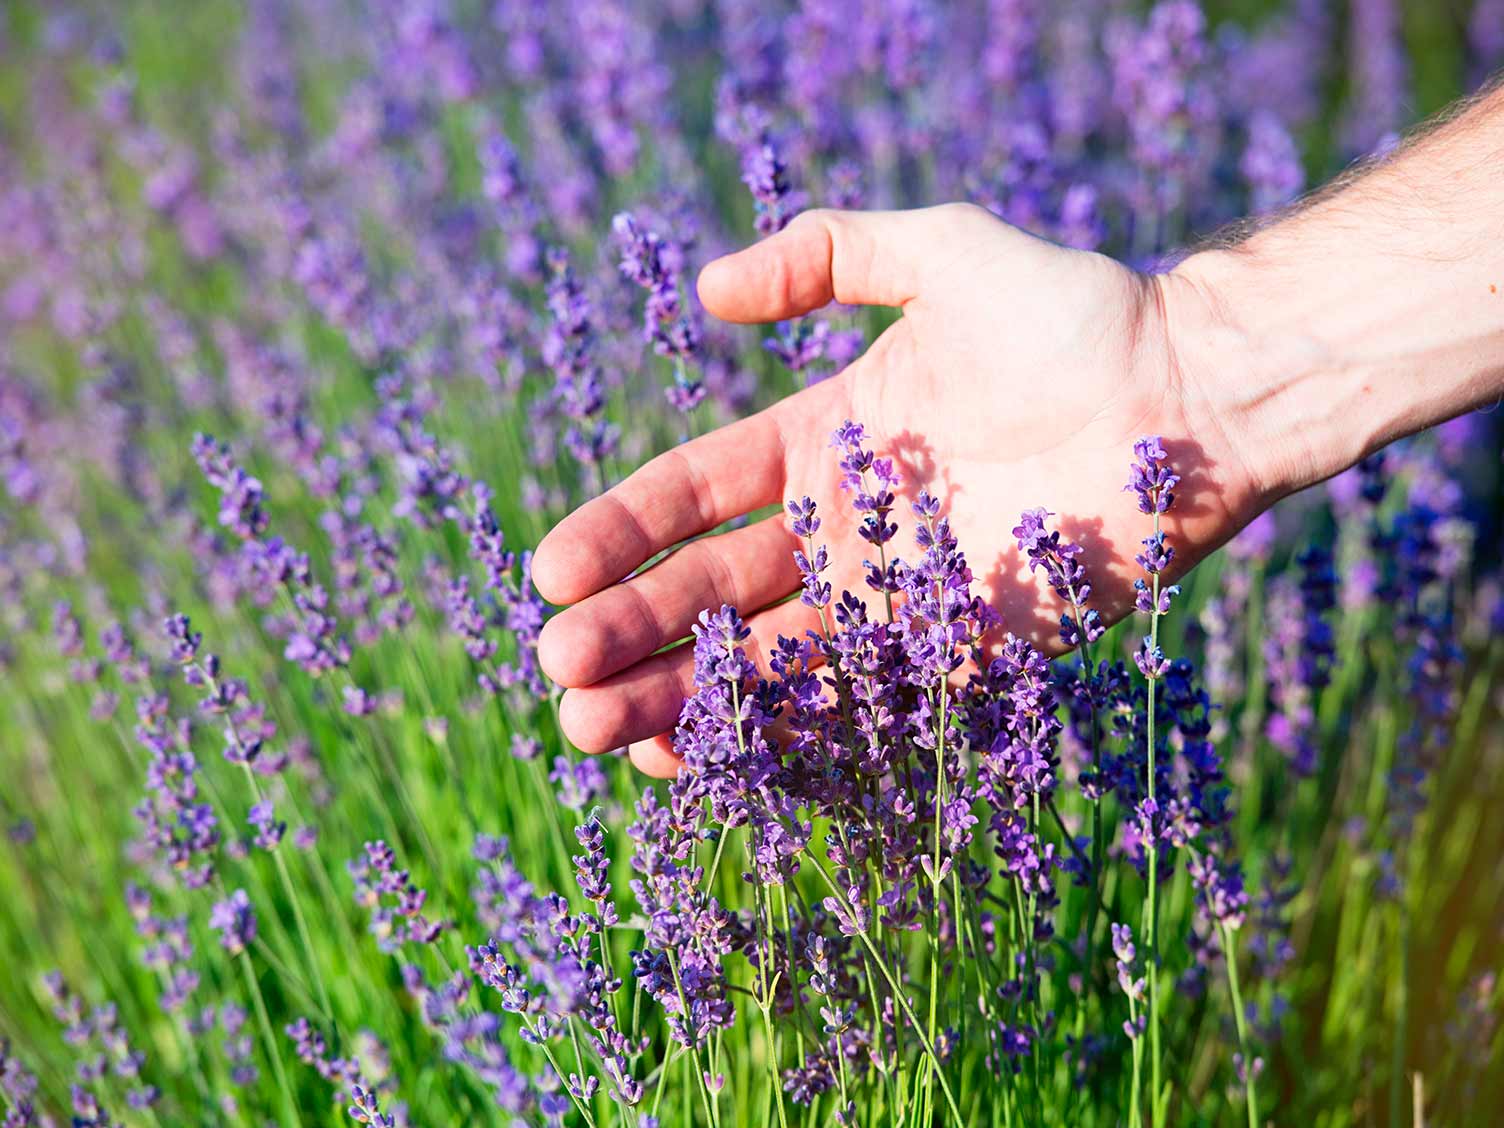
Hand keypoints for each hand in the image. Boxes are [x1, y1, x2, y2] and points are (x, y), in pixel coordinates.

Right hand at [533, 204, 1267, 774]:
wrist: (1192, 391)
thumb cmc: (1070, 313)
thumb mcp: (939, 252)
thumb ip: (825, 254)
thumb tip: (705, 290)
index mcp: (819, 441)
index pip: (693, 493)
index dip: (619, 530)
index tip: (551, 572)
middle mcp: (843, 529)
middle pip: (711, 588)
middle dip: (631, 631)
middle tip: (559, 671)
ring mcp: (895, 598)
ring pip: (763, 658)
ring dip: (678, 697)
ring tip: (594, 729)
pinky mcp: (956, 653)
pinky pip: (852, 700)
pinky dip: (777, 730)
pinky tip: (699, 756)